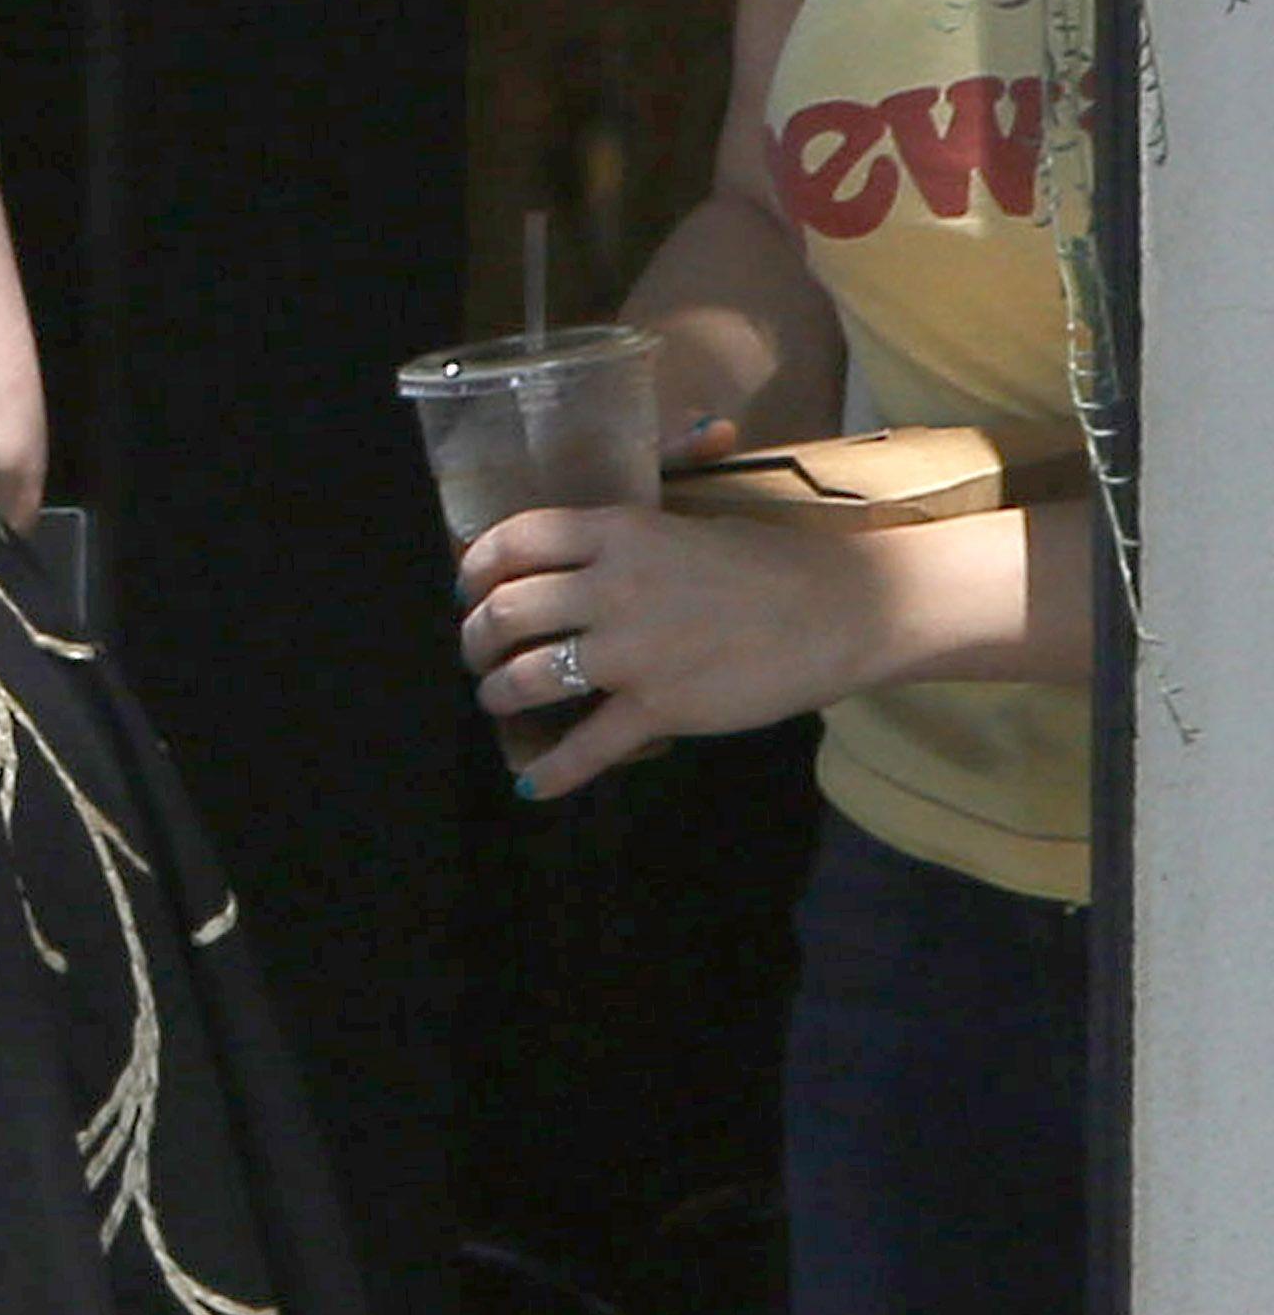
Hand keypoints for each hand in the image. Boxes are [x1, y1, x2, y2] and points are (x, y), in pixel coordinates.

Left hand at [456, 497, 903, 800]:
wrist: (845, 608)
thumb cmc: (773, 564)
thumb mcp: (686, 529)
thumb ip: (624, 547)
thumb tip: (570, 570)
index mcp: (619, 532)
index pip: (516, 538)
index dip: (476, 566)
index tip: (469, 587)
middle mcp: (613, 587)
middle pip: (505, 611)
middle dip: (476, 639)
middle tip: (479, 653)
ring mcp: (633, 651)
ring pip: (524, 678)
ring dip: (497, 695)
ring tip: (501, 701)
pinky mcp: (659, 707)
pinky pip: (584, 749)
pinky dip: (550, 772)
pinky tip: (532, 785)